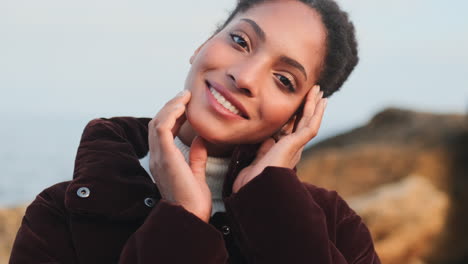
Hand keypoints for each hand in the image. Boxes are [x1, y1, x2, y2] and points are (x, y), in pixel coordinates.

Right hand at [148, 90, 211, 221]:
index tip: (187, 105)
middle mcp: (157, 157)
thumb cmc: (194, 202)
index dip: (172, 115)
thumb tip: (200, 139)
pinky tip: (183, 107)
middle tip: (186, 96)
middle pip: (157, 123)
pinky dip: (171, 114)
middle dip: (170, 107)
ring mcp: (159, 157)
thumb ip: (196, 156)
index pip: (162, 132)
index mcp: (163, 161)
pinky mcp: (165, 157)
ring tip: (185, 96)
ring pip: (157, 122)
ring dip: (171, 106)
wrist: (191, 218)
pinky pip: (162, 128)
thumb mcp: (196, 174)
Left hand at [233, 85, 326, 192]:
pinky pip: (310, 125)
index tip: (298, 105)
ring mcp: (296, 146)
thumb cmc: (252, 179)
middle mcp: (293, 149)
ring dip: (315, 105)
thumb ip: (265, 149)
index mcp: (284, 152)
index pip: (293, 129)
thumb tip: (268, 140)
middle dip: (309, 107)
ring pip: (309, 121)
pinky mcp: (297, 144)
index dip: (297, 116)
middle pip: (304, 123)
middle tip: (315, 93)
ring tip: (320, 91)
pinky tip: (320, 101)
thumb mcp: (258, 160)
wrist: (254, 188)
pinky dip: (316, 112)